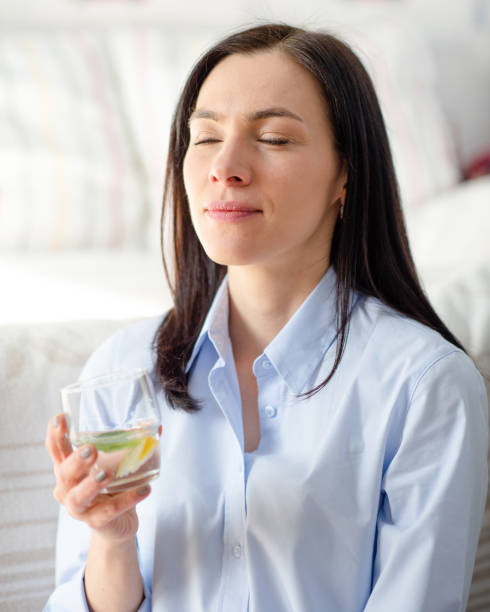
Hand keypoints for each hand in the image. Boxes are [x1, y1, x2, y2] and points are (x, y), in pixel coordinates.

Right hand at [45, 413, 150, 542]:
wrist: (118, 524)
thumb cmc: (112, 488)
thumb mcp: (116, 464)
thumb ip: (131, 445)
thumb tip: (156, 427)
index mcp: (69, 469)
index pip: (57, 449)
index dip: (56, 434)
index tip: (61, 418)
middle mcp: (68, 488)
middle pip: (64, 473)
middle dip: (76, 461)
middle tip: (91, 450)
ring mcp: (79, 508)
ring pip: (78, 497)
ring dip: (91, 484)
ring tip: (107, 473)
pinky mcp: (96, 522)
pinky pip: (109, 512)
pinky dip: (127, 500)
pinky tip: (143, 489)